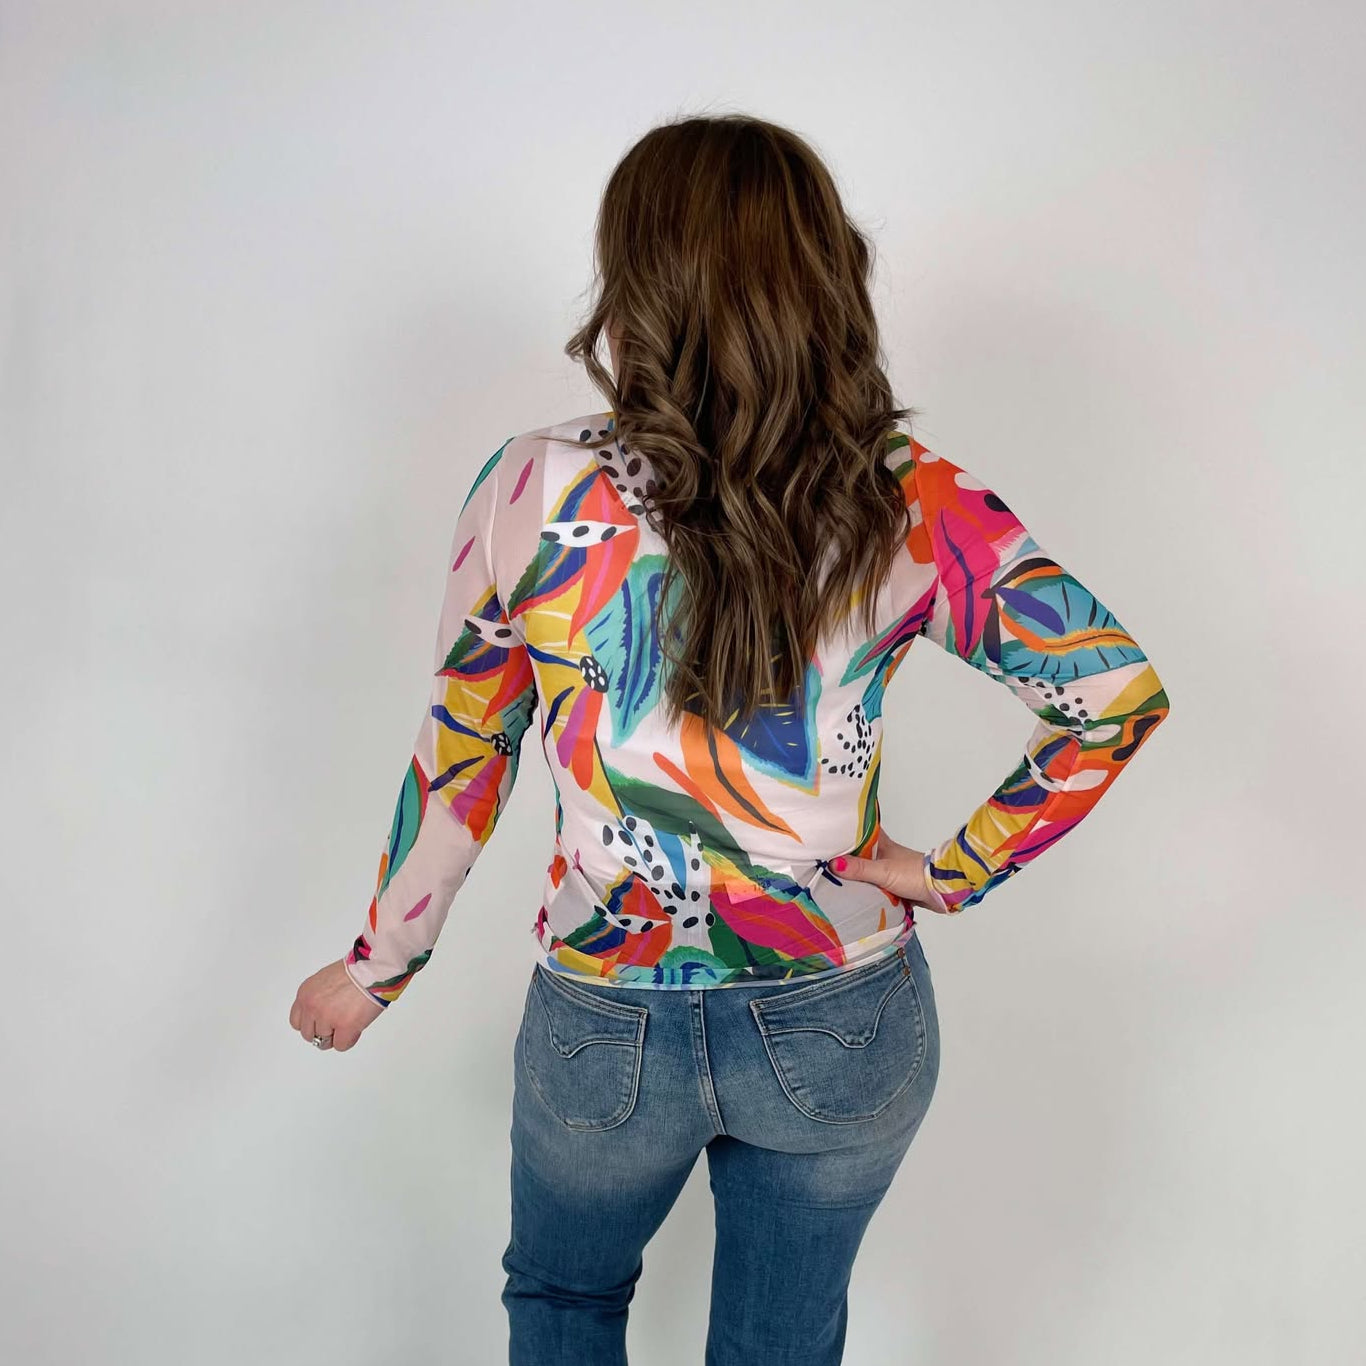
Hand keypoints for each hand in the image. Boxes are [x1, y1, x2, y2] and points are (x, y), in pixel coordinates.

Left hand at [290, 960, 384, 1051]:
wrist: (374, 968)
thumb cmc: (358, 970)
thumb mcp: (327, 979)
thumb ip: (319, 997)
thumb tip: (323, 1012)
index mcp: (306, 993)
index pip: (297, 1021)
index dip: (312, 1023)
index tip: (322, 1022)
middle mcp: (312, 1006)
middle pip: (309, 1034)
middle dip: (324, 1031)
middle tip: (339, 1023)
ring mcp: (327, 1017)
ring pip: (324, 1042)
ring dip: (337, 1035)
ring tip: (350, 1020)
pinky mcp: (344, 1026)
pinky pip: (341, 1045)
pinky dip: (350, 1039)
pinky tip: (357, 1026)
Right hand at [832, 832, 953, 913]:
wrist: (940, 891)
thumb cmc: (914, 874)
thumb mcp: (883, 871)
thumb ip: (859, 869)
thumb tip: (832, 864)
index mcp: (880, 844)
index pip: (859, 830)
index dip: (844, 829)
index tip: (826, 830)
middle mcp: (883, 855)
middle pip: (858, 852)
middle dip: (843, 856)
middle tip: (822, 858)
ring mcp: (888, 871)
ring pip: (865, 870)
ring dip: (853, 875)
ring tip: (830, 878)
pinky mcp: (893, 886)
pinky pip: (873, 886)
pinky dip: (864, 890)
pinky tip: (851, 896)